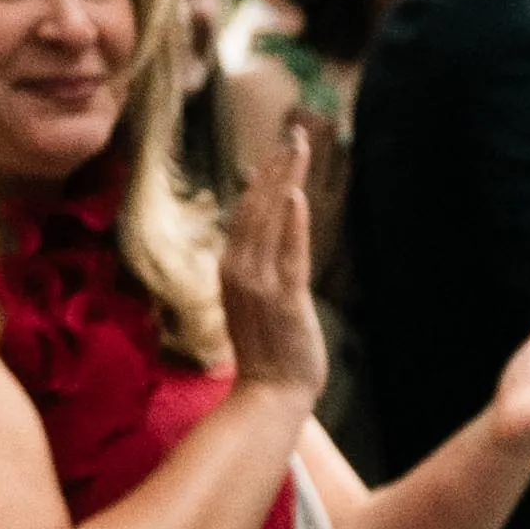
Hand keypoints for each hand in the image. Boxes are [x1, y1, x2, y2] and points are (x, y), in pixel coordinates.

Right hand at [215, 125, 324, 408]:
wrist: (269, 395)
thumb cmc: (268, 352)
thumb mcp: (257, 303)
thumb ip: (259, 271)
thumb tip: (267, 241)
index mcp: (232, 268)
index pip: (246, 214)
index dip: (262, 180)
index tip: (276, 150)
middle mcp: (239, 270)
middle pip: (255, 207)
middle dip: (275, 168)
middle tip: (293, 133)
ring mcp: (259, 284)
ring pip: (269, 222)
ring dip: (284, 182)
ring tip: (297, 148)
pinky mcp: (283, 300)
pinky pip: (287, 255)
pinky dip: (291, 225)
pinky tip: (295, 196)